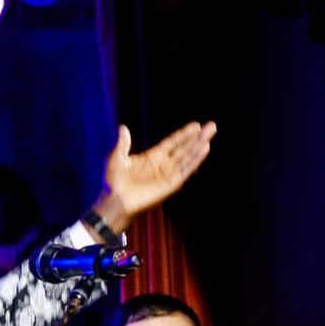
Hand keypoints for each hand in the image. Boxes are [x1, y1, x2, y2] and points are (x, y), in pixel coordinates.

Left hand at [90, 121, 217, 234]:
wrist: (114, 199)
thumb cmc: (113, 181)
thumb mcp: (116, 157)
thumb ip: (123, 143)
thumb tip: (123, 128)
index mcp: (152, 157)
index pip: (172, 143)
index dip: (184, 135)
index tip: (196, 125)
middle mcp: (163, 165)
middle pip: (184, 148)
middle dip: (197, 137)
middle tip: (211, 126)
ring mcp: (168, 174)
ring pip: (188, 157)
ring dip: (199, 146)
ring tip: (210, 134)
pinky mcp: (171, 184)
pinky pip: (186, 170)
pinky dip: (196, 159)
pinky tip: (204, 149)